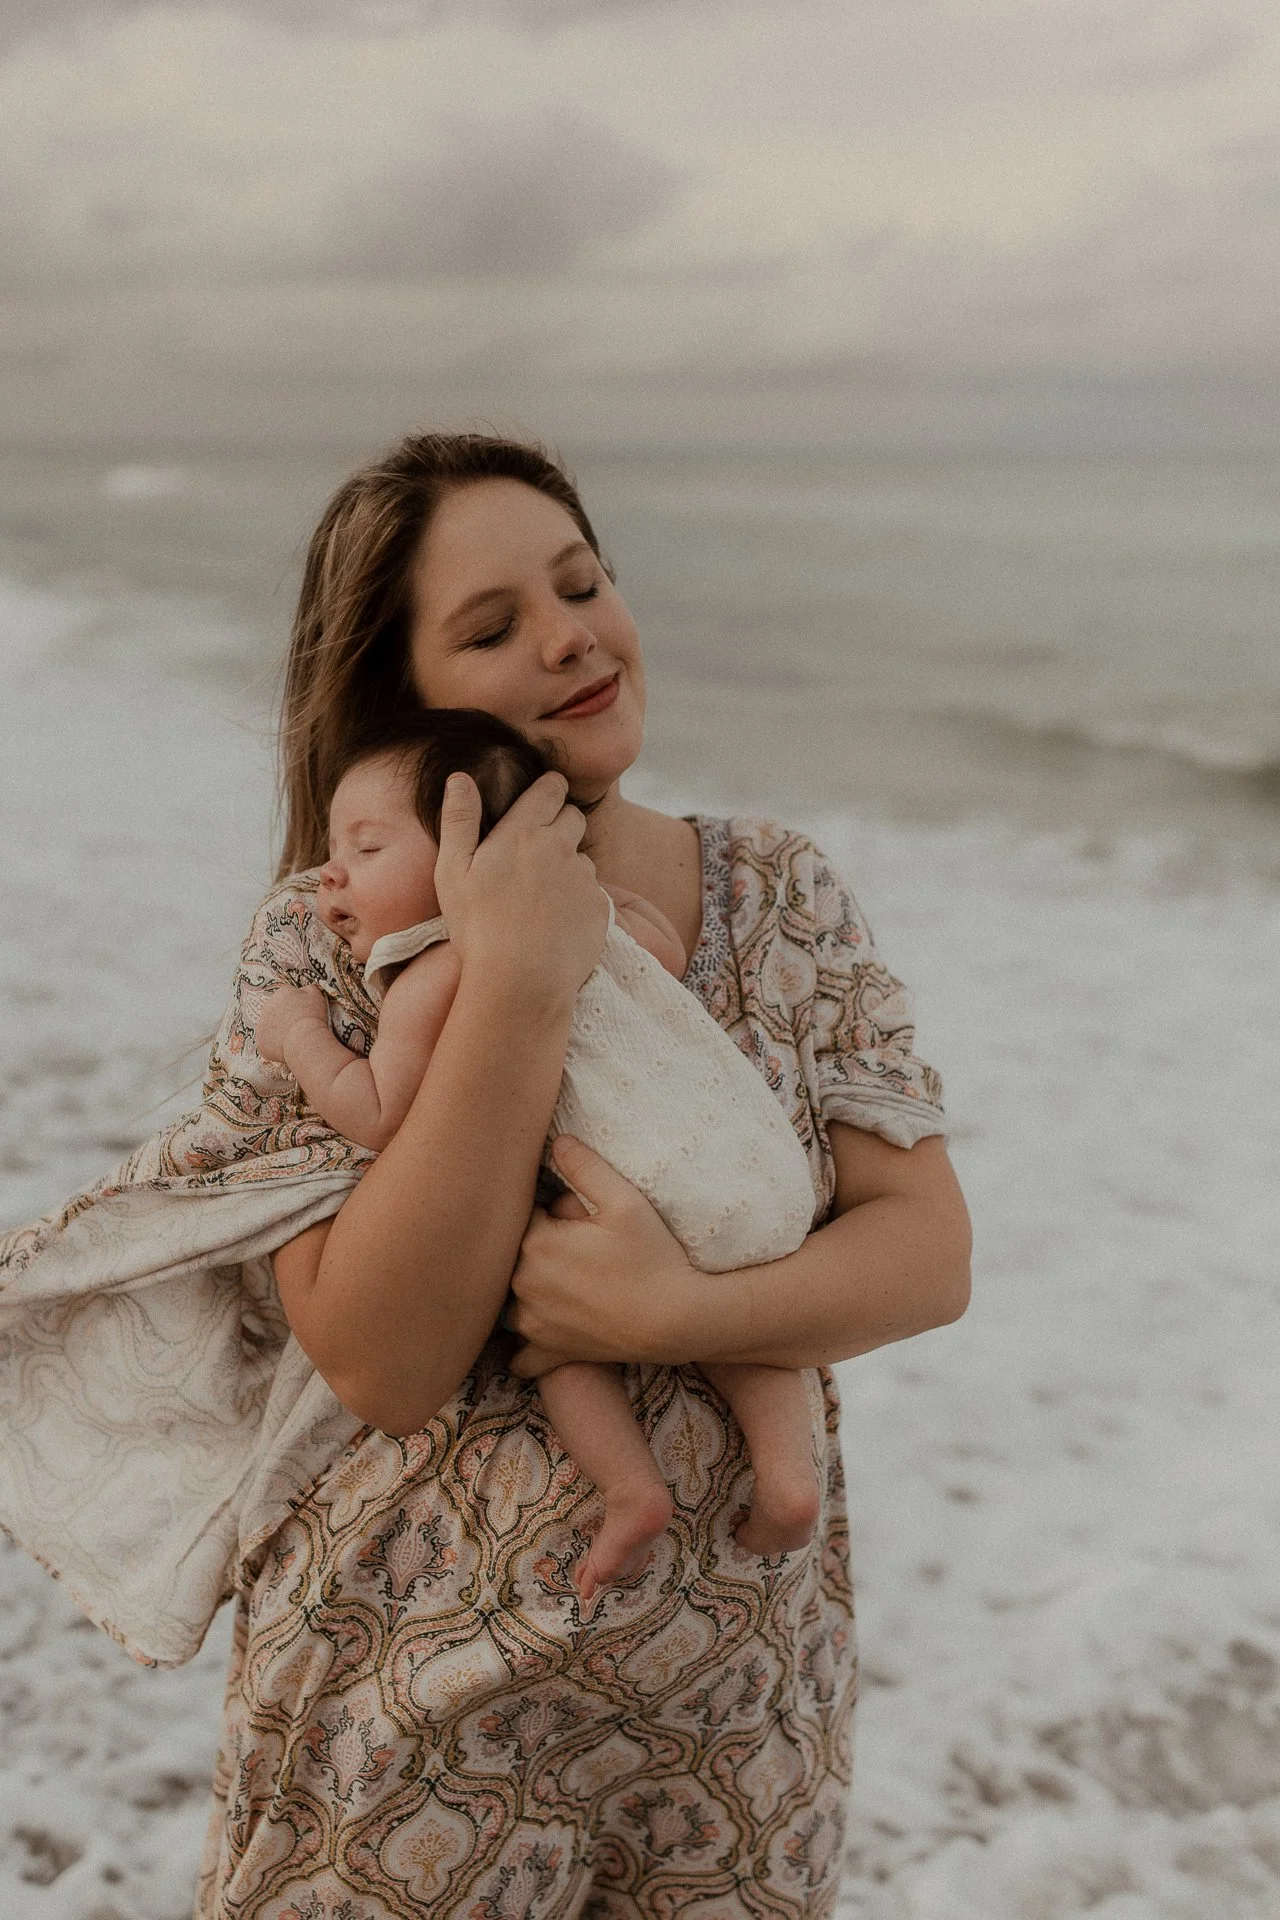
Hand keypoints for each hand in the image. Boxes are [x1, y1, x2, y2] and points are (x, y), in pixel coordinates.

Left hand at [255, 983, 329, 1063]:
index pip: (287, 998)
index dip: (296, 1007)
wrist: (304, 1039)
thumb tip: (305, 988)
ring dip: (279, 1032)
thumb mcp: (317, 996)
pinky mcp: (260, 1041)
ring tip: (294, 1039)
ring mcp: (261, 1024)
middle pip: (277, 1013)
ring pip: (271, 1028)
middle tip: (298, 1028)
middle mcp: (267, 1006)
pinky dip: (275, 1047)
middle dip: (285, 1019)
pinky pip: (267, 1044)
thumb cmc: (313, 1017)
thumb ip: (310, 988)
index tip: (304, 1015)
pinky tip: (287, 1048)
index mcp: (281, 993)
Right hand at [433, 771, 607, 1002]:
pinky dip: (578, 903)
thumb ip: (458, 820)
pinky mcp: (600, 908)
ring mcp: (584, 879)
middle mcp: (560, 848)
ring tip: (540, 900)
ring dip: (567, 868)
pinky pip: (592, 894)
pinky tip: (555, 925)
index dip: (549, 789)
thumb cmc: (477, 927)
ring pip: (582, 859)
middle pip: (573, 817)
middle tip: (535, 853)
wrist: (520, 981)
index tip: (543, 798)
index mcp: (523, 832)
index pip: (551, 789)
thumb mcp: (452, 871)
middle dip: (560, 825)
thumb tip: (460, 778)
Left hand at [507, 1136, 695, 1377]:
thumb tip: (555, 1140)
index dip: (546, 1211)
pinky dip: (525, 1346)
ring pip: (508, 1300)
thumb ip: (584, 1165)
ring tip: (565, 1283)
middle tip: (577, 1248)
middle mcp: (522, 1285)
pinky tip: (542, 1331)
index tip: (570, 1215)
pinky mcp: (547, 1352)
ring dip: (525, 1291)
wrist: (678, 1320)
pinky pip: (519, 1355)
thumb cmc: (654, 1257)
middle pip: (514, 1254)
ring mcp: (532, 1324)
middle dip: (537, 1247)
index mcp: (535, 1243)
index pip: (520, 1213)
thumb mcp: (625, 1200)